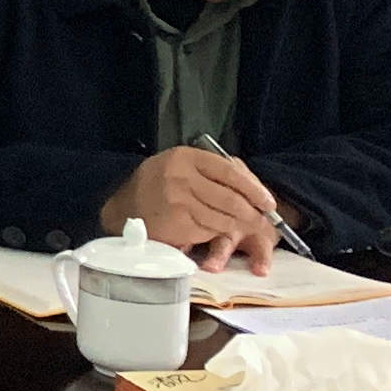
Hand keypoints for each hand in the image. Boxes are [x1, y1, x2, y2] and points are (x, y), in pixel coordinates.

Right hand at [109, 148, 280, 272]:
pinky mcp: (177, 224)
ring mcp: (178, 202)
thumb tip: (254, 191)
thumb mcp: (181, 165)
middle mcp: (181, 178)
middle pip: (230, 198)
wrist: (122, 204)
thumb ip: (212, 172)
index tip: (268, 201)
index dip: (254, 188)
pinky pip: (209, 230)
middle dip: (252, 212)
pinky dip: (218, 232)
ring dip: (238, 225)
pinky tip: (218, 231)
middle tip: (263, 220)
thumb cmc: (159, 183)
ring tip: (246, 227)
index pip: (230, 171)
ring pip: (223, 217)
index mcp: (185, 158)